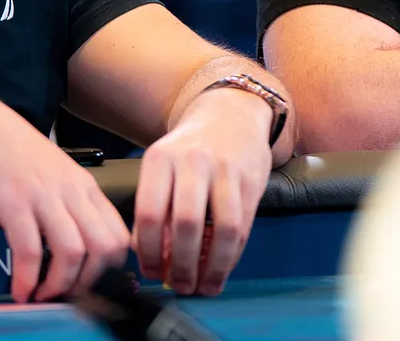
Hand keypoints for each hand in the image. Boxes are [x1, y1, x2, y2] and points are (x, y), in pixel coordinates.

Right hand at [0, 85, 130, 301]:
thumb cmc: (6, 147)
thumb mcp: (51, 171)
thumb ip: (67, 201)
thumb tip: (74, 244)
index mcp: (84, 185)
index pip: (120, 235)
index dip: (111, 269)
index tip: (90, 284)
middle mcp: (71, 190)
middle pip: (105, 248)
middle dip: (90, 283)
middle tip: (68, 295)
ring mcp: (43, 195)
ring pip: (73, 253)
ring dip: (59, 285)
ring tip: (42, 295)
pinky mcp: (13, 201)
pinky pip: (30, 250)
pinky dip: (28, 278)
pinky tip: (19, 288)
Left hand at [132, 88, 272, 294]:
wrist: (229, 114)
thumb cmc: (188, 150)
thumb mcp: (161, 167)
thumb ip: (153, 206)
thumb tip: (148, 257)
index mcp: (159, 159)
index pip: (149, 213)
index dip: (149, 251)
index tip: (150, 273)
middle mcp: (191, 162)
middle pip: (185, 224)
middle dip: (182, 264)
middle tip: (179, 286)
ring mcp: (224, 170)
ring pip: (220, 230)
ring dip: (212, 267)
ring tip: (203, 286)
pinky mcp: (250, 180)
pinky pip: (242, 227)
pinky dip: (230, 255)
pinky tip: (221, 270)